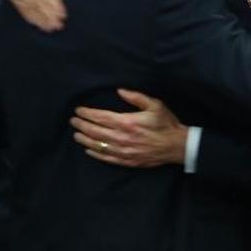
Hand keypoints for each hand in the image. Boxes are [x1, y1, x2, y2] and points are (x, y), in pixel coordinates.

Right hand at [3, 0, 71, 31]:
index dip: (54, 4)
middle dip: (48, 15)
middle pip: (39, 2)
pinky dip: (28, 16)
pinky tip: (36, 24)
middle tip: (57, 26)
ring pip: (30, 6)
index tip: (62, 15)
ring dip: (39, 18)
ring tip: (49, 28)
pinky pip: (21, 7)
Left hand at [70, 89, 186, 167]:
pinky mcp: (127, 161)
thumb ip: (136, 97)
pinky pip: (107, 158)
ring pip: (98, 145)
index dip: (87, 113)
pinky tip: (88, 150)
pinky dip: (95, 153)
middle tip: (73, 121)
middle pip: (95, 131)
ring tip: (76, 135)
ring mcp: (123, 151)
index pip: (100, 117)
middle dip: (81, 125)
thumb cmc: (166, 124)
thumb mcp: (155, 105)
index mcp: (127, 122)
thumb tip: (120, 90)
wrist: (177, 146)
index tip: (78, 110)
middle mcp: (122, 138)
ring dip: (85, 139)